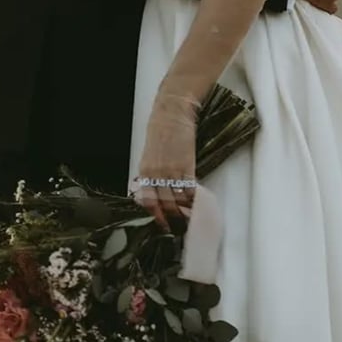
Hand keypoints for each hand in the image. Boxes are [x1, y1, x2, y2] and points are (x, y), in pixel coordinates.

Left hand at [133, 93, 199, 230]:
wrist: (172, 113)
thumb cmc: (160, 130)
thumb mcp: (149, 154)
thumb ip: (151, 173)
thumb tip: (157, 190)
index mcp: (144, 171)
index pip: (148, 201)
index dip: (156, 216)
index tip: (162, 225)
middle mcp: (156, 173)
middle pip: (163, 204)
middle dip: (171, 218)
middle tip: (178, 228)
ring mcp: (171, 170)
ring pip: (177, 199)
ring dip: (184, 212)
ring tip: (189, 219)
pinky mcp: (186, 165)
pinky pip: (189, 188)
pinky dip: (194, 199)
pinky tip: (197, 205)